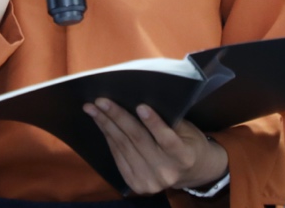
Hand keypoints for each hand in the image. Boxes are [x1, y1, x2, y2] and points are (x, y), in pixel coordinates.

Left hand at [83, 98, 228, 195]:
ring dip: (106, 125)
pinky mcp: (136, 184)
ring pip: (123, 147)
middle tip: (100, 100)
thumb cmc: (189, 143)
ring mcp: (149, 181)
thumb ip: (168, 120)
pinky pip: (118, 156)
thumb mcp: (187, 130)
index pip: (168, 140)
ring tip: (92, 109)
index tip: (140, 105)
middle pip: (138, 140)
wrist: (191, 173)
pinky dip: (108, 137)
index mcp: (184, 157)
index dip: (154, 123)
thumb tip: (139, 102)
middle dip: (117, 117)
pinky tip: (101, 123)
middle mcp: (166, 172)